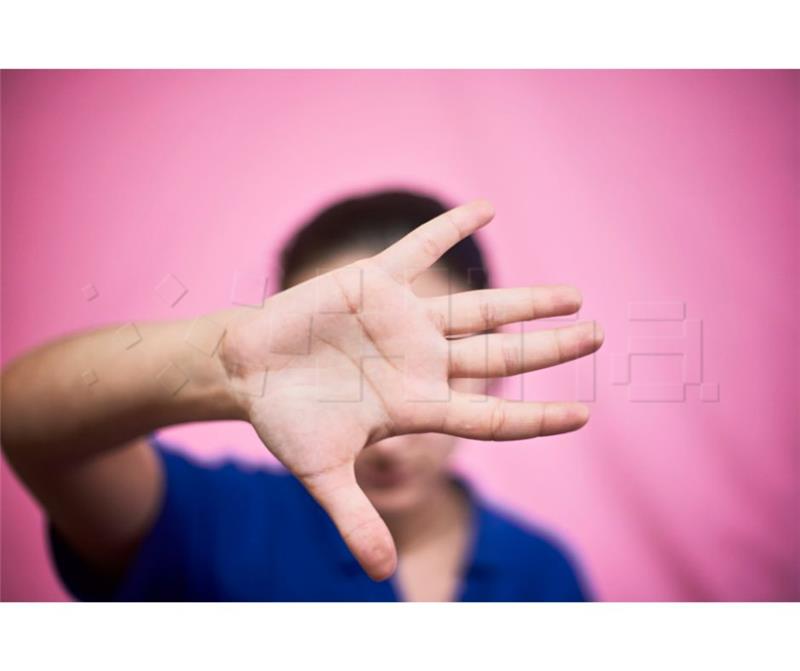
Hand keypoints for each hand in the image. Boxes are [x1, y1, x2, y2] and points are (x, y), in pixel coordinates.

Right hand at [221, 201, 602, 579]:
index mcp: (415, 405)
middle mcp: (419, 362)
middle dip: (549, 346)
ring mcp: (401, 323)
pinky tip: (486, 210)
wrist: (247, 372)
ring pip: (475, 308)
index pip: (491, 414)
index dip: (537, 416)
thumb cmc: (285, 421)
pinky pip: (418, 249)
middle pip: (499, 355)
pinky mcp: (373, 286)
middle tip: (599, 335)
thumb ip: (354, 518)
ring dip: (523, 301)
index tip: (584, 415)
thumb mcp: (321, 474)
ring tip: (572, 295)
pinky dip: (449, 229)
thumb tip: (384, 576)